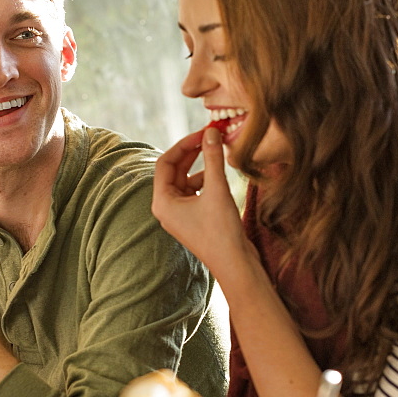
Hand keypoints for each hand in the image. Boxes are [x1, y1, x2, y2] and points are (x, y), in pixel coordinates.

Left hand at [152, 127, 254, 280]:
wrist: (235, 264)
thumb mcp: (217, 189)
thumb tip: (211, 132)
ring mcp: (180, 214)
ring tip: (218, 155)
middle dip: (192, 153)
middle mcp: (167, 208)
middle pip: (174, 170)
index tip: (202, 133)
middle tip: (210, 137)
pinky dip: (206, 180)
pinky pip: (195, 192)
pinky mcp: (194, 219)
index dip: (183, 144)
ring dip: (201, 166)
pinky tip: (220, 176)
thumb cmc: (221, 232)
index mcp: (162, 202)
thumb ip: (213, 158)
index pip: (165, 162)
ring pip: (186, 180)